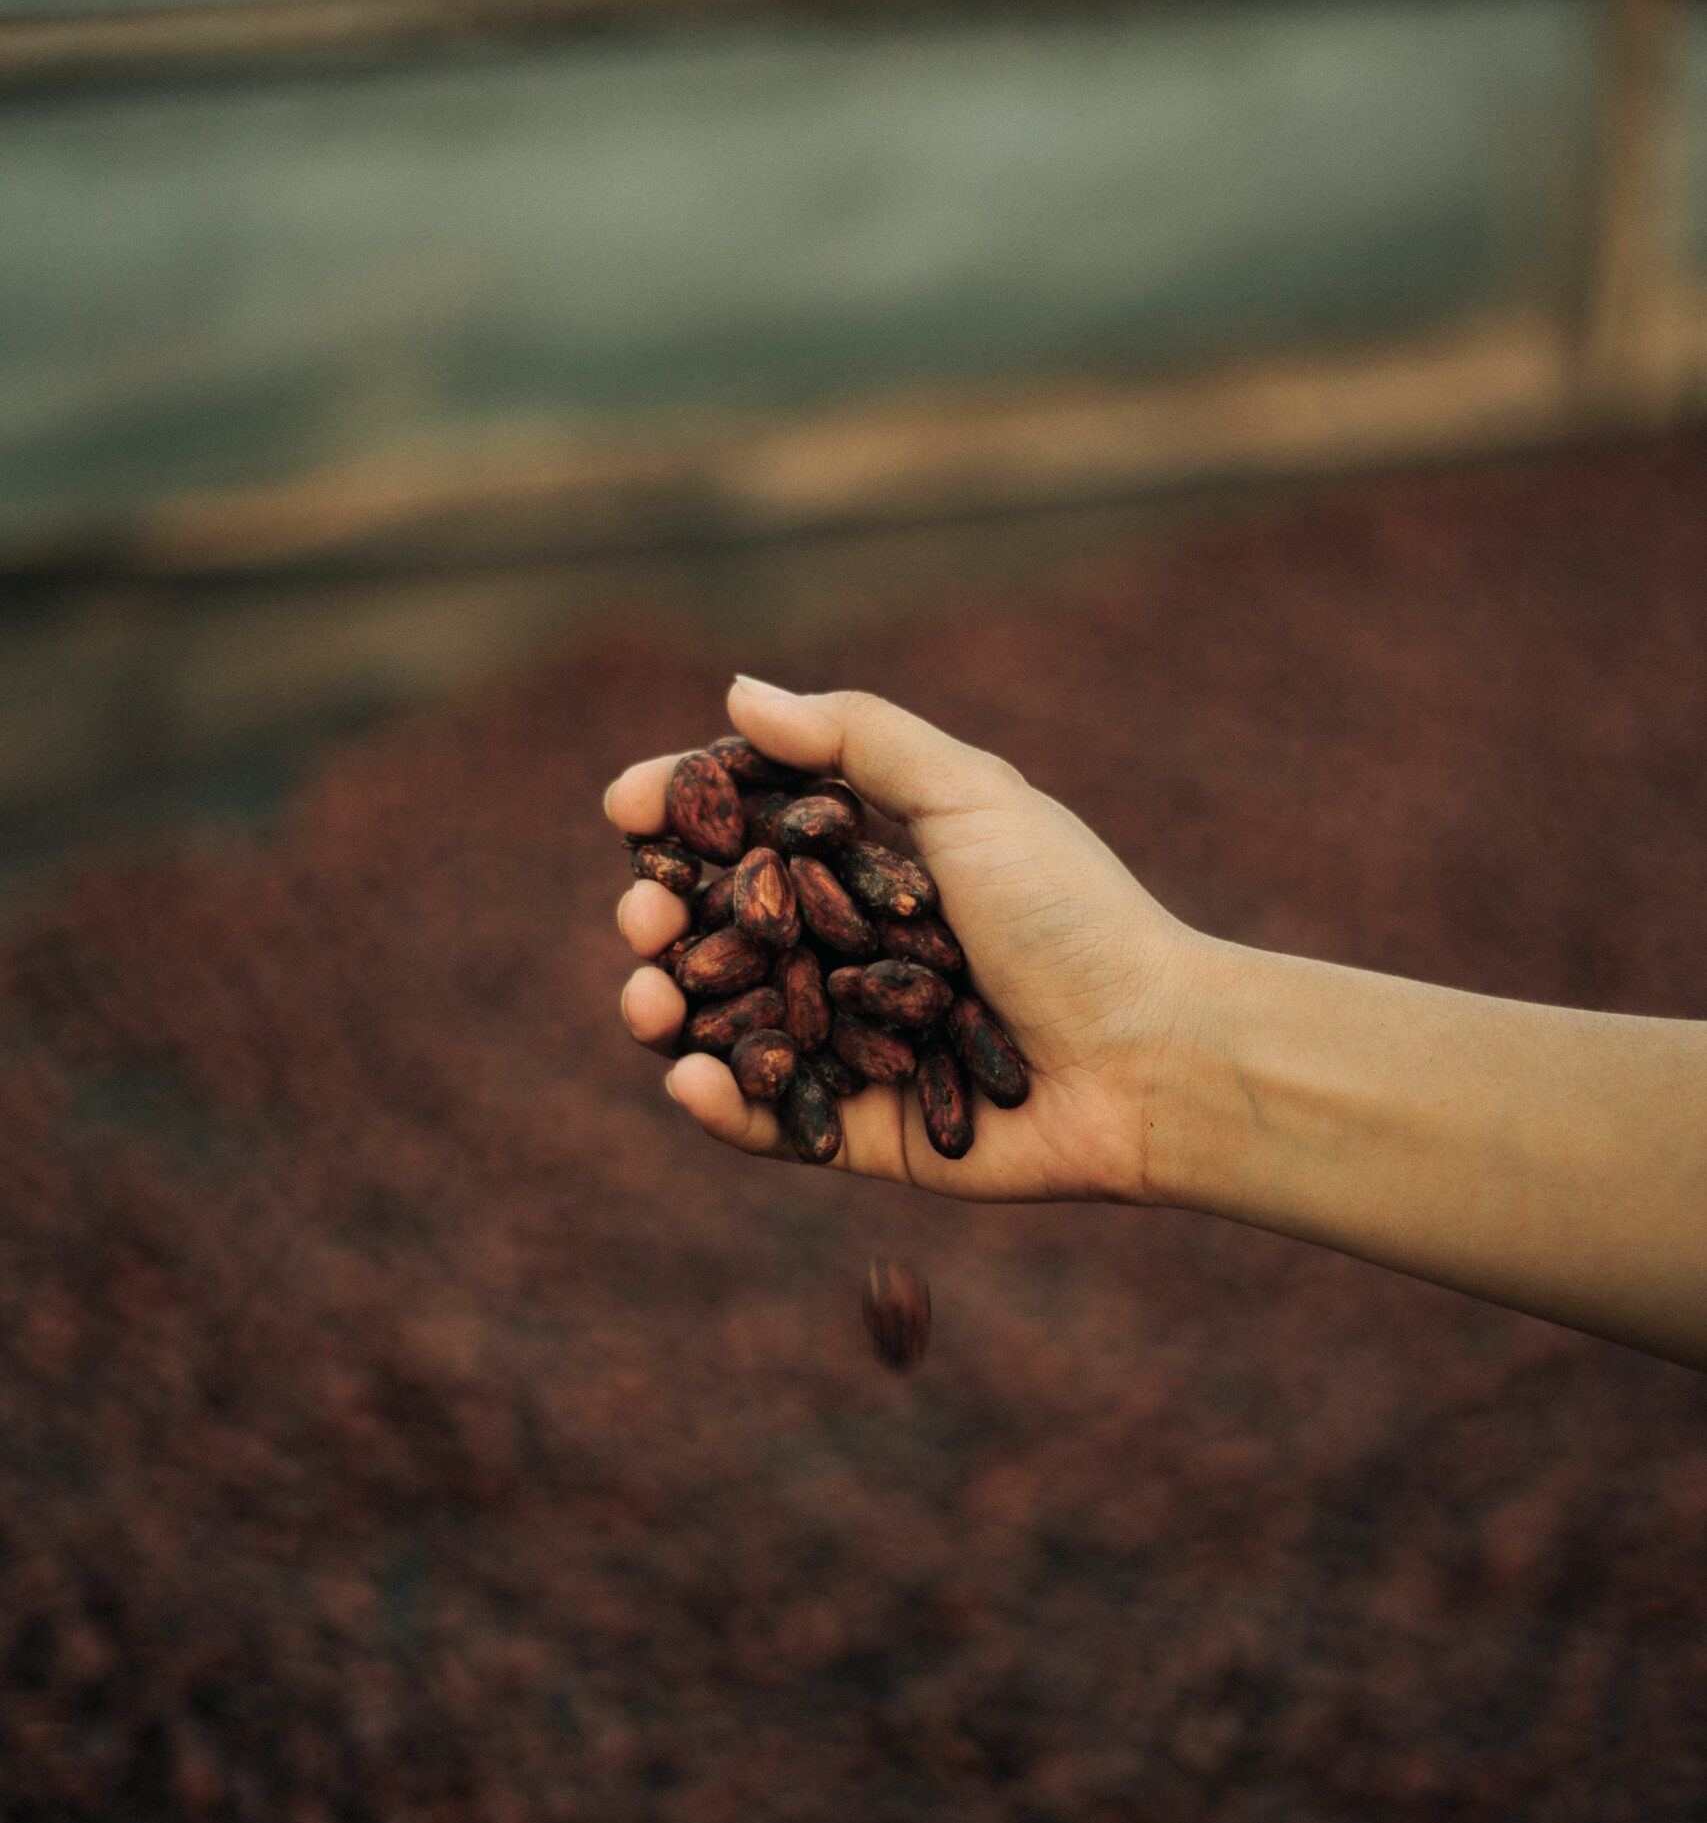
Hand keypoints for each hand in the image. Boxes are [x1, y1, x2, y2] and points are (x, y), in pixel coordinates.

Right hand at [605, 678, 1206, 1201]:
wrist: (1152, 1057)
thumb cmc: (1074, 916)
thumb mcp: (971, 798)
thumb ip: (857, 738)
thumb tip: (736, 692)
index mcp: (875, 863)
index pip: (751, 829)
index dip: (679, 815)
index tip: (621, 806)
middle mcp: (854, 949)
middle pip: (723, 929)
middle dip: (660, 918)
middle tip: (643, 922)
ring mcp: (853, 1042)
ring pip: (730, 1024)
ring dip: (668, 1009)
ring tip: (647, 997)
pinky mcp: (862, 1131)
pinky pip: (772, 1121)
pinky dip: (720, 1104)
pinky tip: (687, 1079)